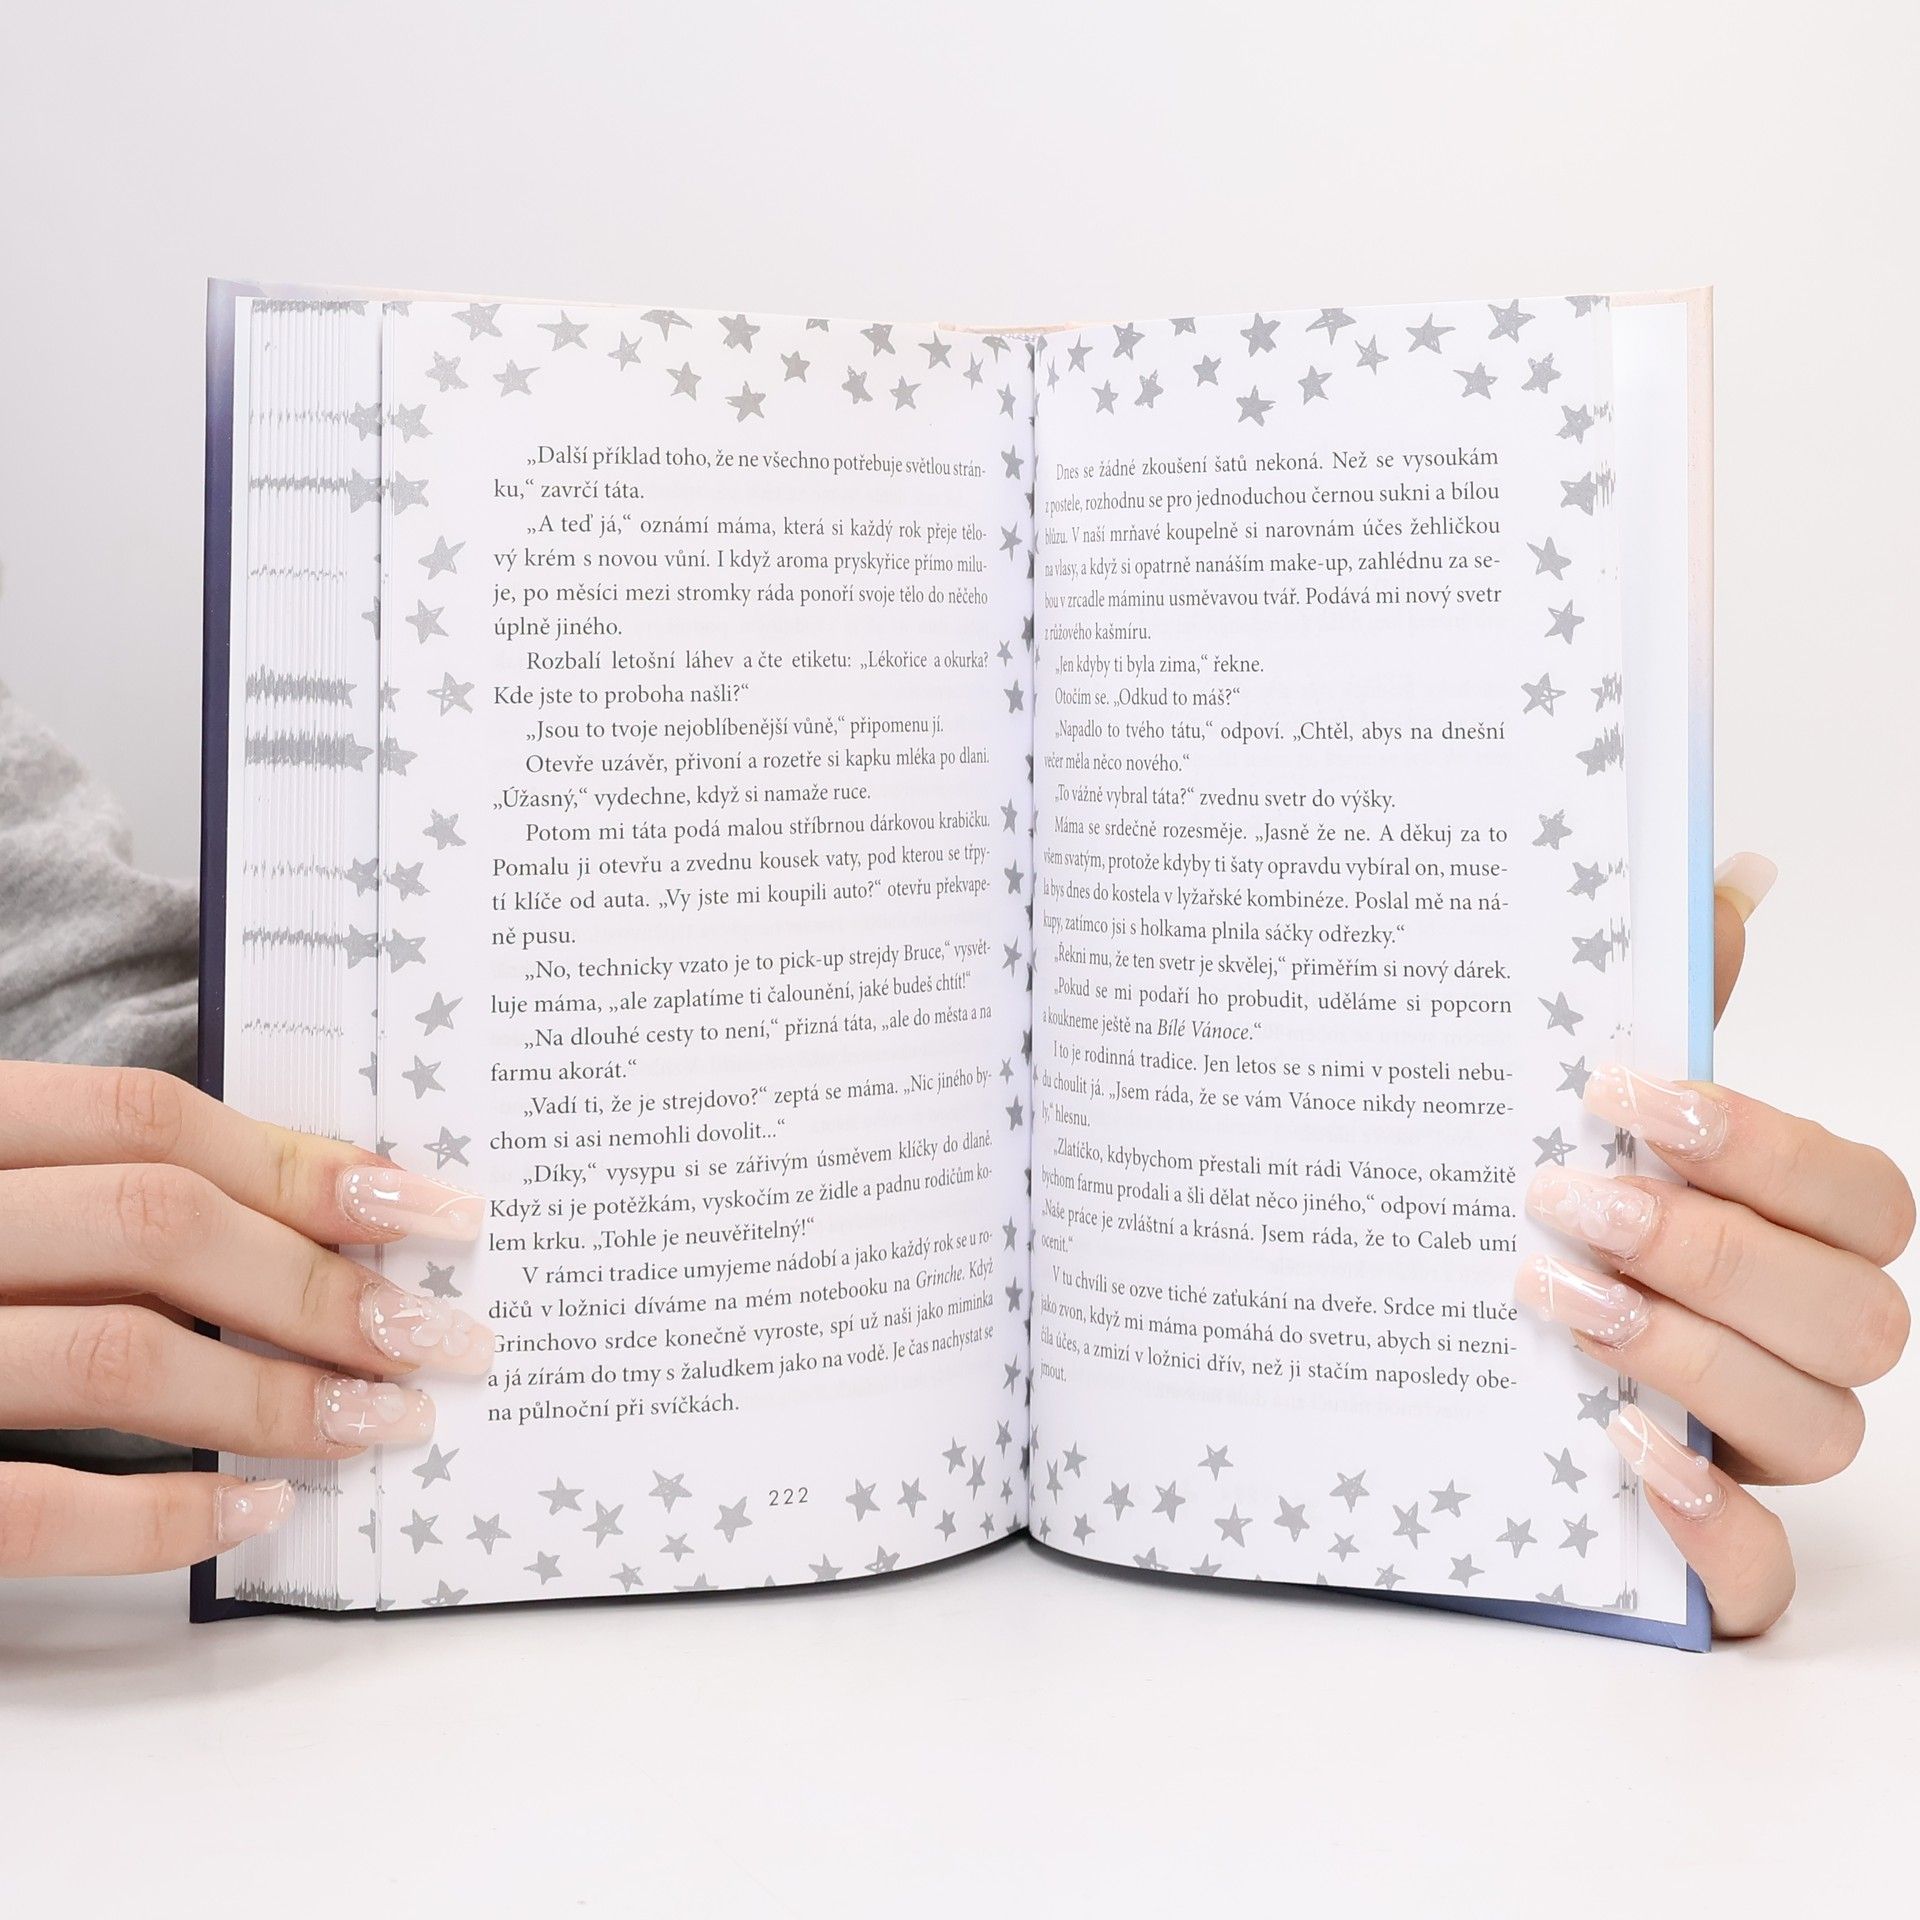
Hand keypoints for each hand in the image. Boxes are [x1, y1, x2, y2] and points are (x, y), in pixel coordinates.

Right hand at [0, 1064, 489, 1576]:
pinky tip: (258, 1508)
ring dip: (276, 1392)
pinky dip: (156, 1516)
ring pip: (118, 1356)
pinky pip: (32, 1511)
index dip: (303, 1165)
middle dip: (322, 1284)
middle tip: (439, 1338)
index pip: (148, 1121)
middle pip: (159, 1225)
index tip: (431, 1208)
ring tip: (386, 1419)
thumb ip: (95, 1200)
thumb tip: (303, 1226)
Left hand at [1516, 855, 1912, 1635]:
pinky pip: (1758, 1579)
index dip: (1762, 1146)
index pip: (1860, 1200)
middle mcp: (1791, 1343)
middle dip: (1717, 1250)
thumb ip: (1668, 1001)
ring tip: (1555, 1300)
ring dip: (1692, 1359)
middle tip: (1571, 1199)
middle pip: (1859, 1316)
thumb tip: (1729, 873)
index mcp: (1786, 1235)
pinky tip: (1615, 1456)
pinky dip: (1708, 1532)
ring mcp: (1753, 1453)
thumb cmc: (1531, 1210)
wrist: (1410, 1343)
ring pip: (1822, 1430)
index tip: (1623, 1093)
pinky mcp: (1696, 1556)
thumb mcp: (1579, 1110)